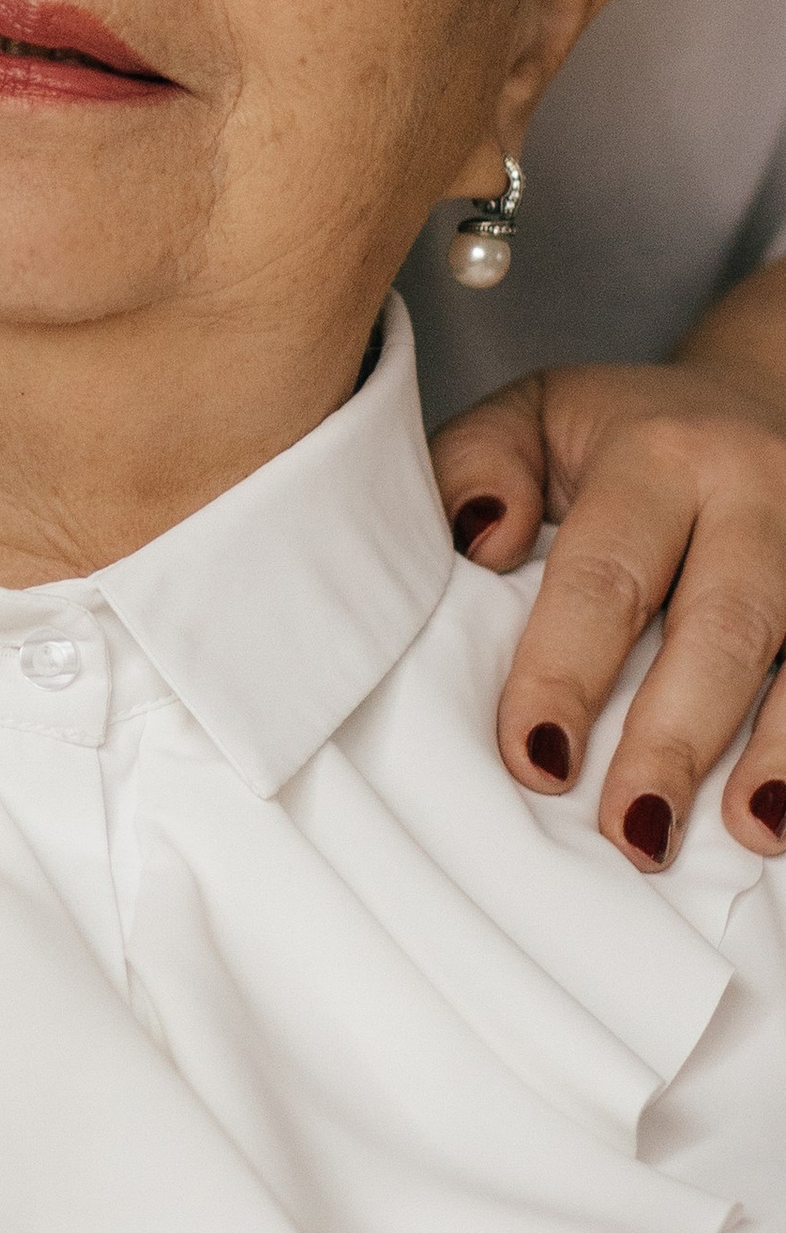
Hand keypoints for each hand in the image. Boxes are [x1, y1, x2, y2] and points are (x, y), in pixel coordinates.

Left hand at [432, 267, 785, 872]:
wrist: (753, 399)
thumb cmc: (618, 436)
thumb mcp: (531, 419)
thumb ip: (476, 465)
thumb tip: (479, 540)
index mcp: (659, 454)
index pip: (605, 575)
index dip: (569, 673)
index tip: (536, 761)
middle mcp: (758, 492)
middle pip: (723, 627)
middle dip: (676, 738)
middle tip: (633, 833)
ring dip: (777, 752)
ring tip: (746, 832)